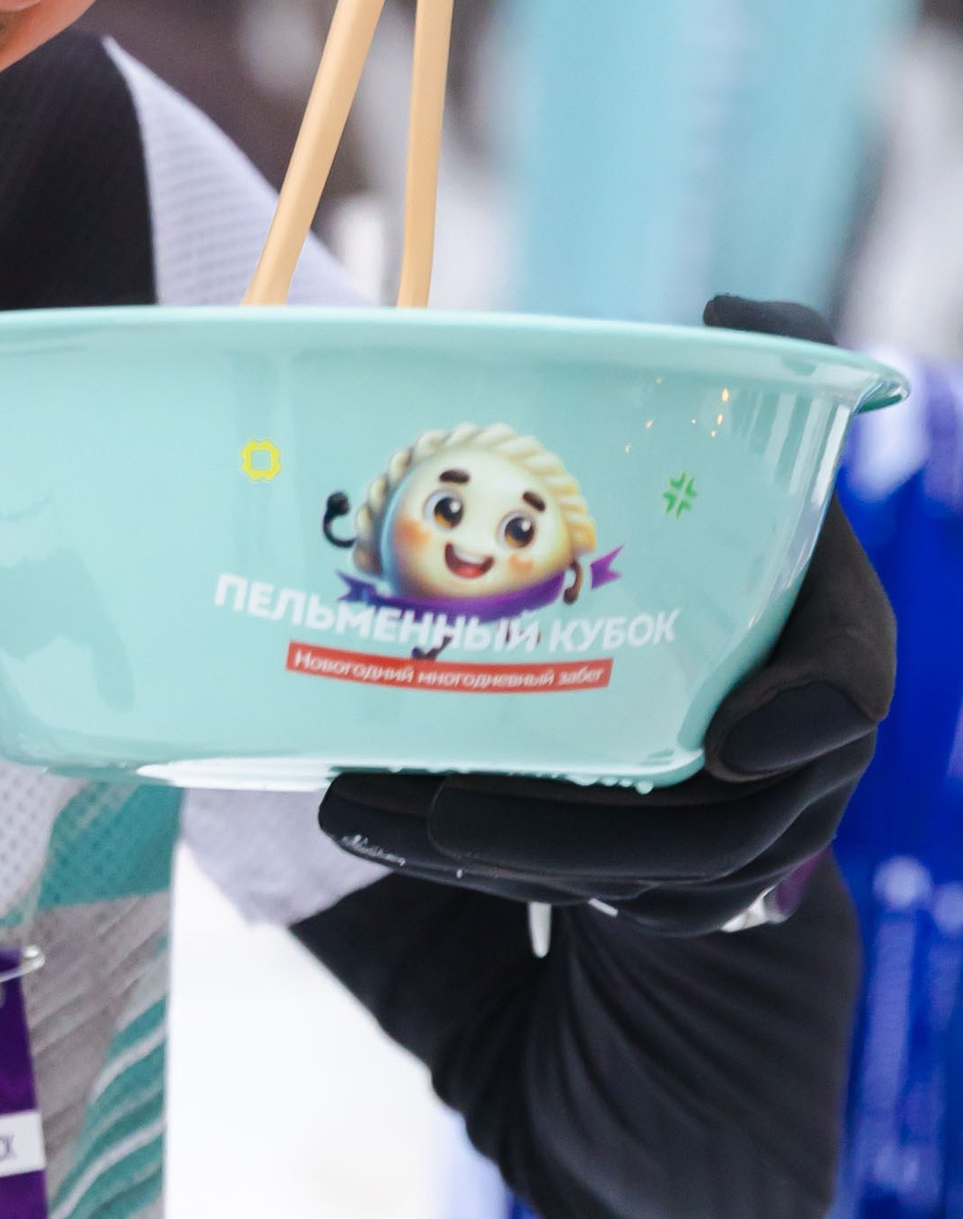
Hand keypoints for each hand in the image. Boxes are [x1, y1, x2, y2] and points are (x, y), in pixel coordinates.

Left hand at [319, 299, 894, 936]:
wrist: (706, 650)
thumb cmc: (725, 528)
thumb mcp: (753, 454)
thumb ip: (755, 374)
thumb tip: (732, 314)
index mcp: (829, 642)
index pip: (853, 687)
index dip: (809, 719)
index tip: (738, 739)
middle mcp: (793, 760)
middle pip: (711, 837)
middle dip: (576, 841)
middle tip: (450, 811)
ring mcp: (729, 835)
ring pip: (628, 887)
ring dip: (494, 867)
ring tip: (364, 817)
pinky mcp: (654, 877)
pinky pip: (579, 903)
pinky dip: (478, 877)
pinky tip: (373, 828)